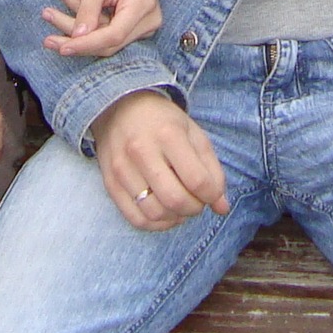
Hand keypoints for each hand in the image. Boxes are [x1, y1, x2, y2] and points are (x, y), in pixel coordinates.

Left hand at [42, 0, 162, 57]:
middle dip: (77, 42)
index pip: (113, 36)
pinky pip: (107, 34)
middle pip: (109, 43)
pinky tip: (62, 12)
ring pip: (105, 41)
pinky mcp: (134, 29)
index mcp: (142, 6)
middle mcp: (148, 21)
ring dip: (76, 31)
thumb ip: (87, 10)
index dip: (86, 44)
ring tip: (49, 15)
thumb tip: (76, 38)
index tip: (62, 48)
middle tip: (48, 40)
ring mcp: (144, 27)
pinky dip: (85, 26)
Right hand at [91, 90, 228, 231]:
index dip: (212, 194)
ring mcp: (122, 169)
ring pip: (155, 213)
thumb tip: (222, 207)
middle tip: (197, 201)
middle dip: (194, 208)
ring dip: (176, 218)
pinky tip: (165, 213)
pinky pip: (136, 219)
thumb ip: (212, 170)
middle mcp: (141, 151)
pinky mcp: (110, 184)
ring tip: (181, 205)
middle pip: (175, 200)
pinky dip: (156, 224)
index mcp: (168, 134)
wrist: (120, 108)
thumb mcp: (194, 134)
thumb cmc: (163, 122)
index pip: (197, 180)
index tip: (212, 193)